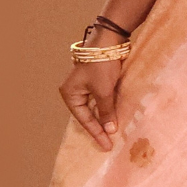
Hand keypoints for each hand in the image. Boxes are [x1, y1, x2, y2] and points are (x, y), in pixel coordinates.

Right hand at [59, 28, 124, 150]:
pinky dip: (109, 108)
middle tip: (110, 143)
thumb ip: (106, 111)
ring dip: (105, 118)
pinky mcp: (99, 80)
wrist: (110, 40)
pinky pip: (103, 99)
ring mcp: (87, 85)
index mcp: (70, 94)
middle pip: (88, 114)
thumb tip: (110, 130)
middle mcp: (76, 91)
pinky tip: (117, 116)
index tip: (107, 145)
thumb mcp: (103, 90)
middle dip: (99, 127)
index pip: (84, 119)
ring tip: (114, 133)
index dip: (96, 133)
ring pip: (96, 107)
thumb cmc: (101, 65)